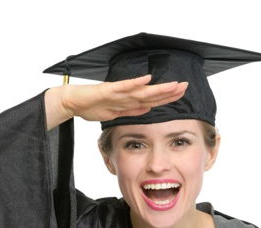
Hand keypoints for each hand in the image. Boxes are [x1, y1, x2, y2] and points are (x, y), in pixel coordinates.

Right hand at [60, 74, 188, 121]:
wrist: (74, 102)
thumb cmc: (93, 107)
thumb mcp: (116, 114)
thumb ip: (131, 112)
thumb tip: (148, 110)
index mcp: (129, 101)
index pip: (152, 100)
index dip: (167, 98)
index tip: (181, 94)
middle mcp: (127, 95)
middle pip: (152, 94)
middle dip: (169, 91)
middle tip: (186, 86)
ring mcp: (118, 92)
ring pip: (142, 90)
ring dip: (158, 88)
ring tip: (174, 85)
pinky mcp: (108, 90)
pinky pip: (124, 86)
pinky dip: (136, 83)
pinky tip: (147, 79)